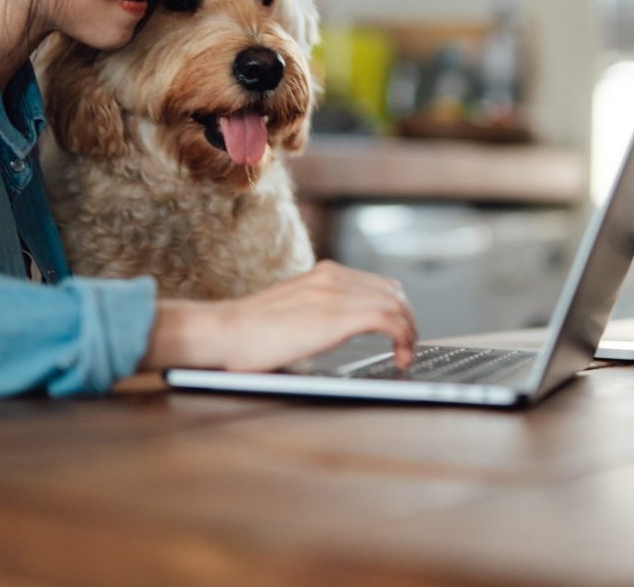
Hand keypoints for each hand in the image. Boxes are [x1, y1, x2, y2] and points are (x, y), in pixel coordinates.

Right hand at [139, 260, 417, 372]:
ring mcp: (335, 293)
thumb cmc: (247, 334)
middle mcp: (332, 276)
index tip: (399, 335)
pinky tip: (399, 358)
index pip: (378, 283)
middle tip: (407, 348)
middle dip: (408, 321)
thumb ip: (315, 312)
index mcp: (322, 274)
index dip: (396, 310)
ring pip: (397, 304)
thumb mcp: (291, 311)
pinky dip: (404, 339)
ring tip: (405, 356)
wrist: (223, 332)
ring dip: (410, 332)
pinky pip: (390, 320)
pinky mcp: (336, 315)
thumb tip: (332, 330)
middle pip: (394, 292)